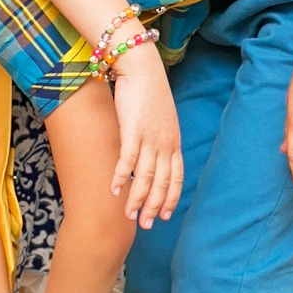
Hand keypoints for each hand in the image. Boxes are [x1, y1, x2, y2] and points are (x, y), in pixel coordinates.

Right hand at [108, 46, 184, 226]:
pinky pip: (128, 161)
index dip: (171, 198)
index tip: (165, 215)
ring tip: (130, 216)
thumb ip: (158, 134)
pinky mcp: (132, 130)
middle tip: (147, 225)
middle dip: (155, 206)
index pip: (176, 177)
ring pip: (146, 177)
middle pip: (162, 182)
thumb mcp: (159, 116)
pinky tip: (115, 191)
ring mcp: (150, 138)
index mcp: (173, 141)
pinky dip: (122, 178)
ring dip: (138, 199)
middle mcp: (165, 143)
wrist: (141, 66)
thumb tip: (152, 147)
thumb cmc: (147, 88)